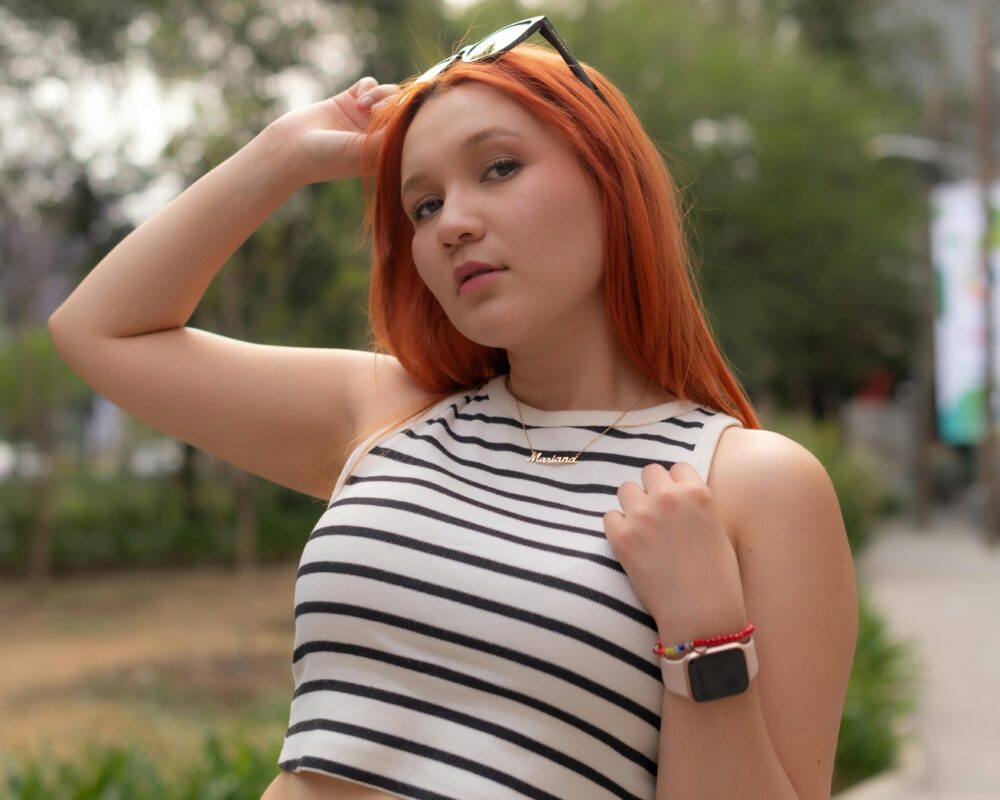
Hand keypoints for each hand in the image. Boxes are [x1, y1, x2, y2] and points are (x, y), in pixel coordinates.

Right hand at [260, 75, 400, 185]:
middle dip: (395, 104)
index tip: (400, 118)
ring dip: (380, 94)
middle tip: (379, 111)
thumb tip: (414, 117)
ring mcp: (364, 116)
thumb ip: (392, 134)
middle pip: (402, 108)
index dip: (411, 119)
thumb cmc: (330, 158)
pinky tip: (358, 101)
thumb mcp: (366, 150)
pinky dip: (368, 87)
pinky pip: (369, 84)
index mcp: (386, 152)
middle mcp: (378, 134)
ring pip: (388, 93)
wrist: (292, 148)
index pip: (411, 130)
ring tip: (364, 106)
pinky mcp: (349, 100)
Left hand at [602, 462, 746, 643]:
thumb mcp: (718, 530)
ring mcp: (643, 515)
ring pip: (625, 489)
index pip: (676, 468)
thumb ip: (696, 507)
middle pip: (649, 472)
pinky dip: (617, 528)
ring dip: (632, 505)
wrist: (701, 614)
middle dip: (651, 490)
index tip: (675, 503)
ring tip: (642, 529)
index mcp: (698, 493)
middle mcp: (669, 498)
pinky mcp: (622, 537)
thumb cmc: (717, 578)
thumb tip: (678, 496)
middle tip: (656, 515)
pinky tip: (631, 545)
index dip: (675, 485)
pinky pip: (609, 517)